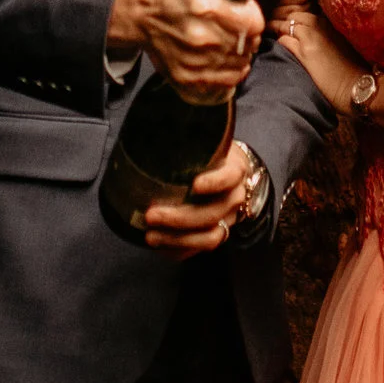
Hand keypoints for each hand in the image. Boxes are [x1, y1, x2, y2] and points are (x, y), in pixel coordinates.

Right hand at [109, 0, 263, 93]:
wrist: (147, 15)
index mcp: (207, 9)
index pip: (254, 24)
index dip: (251, 18)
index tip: (240, 13)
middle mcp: (201, 39)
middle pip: (247, 47)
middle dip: (245, 38)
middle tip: (231, 28)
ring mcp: (194, 64)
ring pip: (239, 69)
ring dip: (238, 58)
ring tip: (224, 44)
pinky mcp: (188, 82)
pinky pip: (224, 86)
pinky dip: (227, 75)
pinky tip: (218, 61)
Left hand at [141, 139, 261, 256]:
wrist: (230, 173)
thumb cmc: (210, 155)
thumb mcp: (206, 142)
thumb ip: (186, 139)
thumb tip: (148, 131)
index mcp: (234, 169)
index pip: (229, 177)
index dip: (215, 182)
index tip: (195, 184)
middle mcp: (236, 197)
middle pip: (213, 213)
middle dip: (180, 218)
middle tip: (150, 215)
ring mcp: (229, 219)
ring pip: (210, 237)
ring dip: (178, 240)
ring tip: (150, 237)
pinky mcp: (219, 233)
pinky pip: (200, 250)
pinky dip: (179, 251)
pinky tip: (159, 248)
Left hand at [277, 0, 365, 107]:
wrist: (359, 86)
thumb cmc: (356, 69)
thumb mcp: (346, 44)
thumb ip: (332, 35)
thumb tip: (318, 38)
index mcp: (332, 22)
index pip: (307, 14)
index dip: (299, 23)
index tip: (296, 30)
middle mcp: (321, 25)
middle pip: (294, 16)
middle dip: (288, 25)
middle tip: (286, 36)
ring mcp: (312, 37)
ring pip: (286, 25)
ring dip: (282, 33)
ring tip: (283, 43)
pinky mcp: (305, 52)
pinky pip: (284, 41)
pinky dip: (282, 44)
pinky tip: (285, 52)